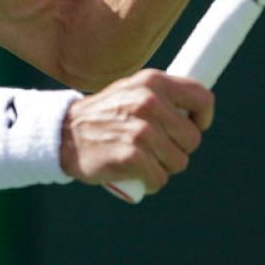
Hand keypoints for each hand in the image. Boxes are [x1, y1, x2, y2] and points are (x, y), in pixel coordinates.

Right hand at [59, 69, 214, 192]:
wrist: (63, 134)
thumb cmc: (104, 116)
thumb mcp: (131, 91)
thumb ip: (162, 96)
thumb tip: (196, 112)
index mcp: (153, 81)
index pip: (202, 98)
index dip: (202, 118)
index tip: (190, 126)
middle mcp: (149, 102)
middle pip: (193, 139)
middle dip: (177, 149)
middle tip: (154, 148)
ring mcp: (141, 130)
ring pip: (179, 162)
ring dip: (162, 167)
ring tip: (141, 159)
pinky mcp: (132, 156)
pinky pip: (159, 179)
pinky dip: (149, 182)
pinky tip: (133, 174)